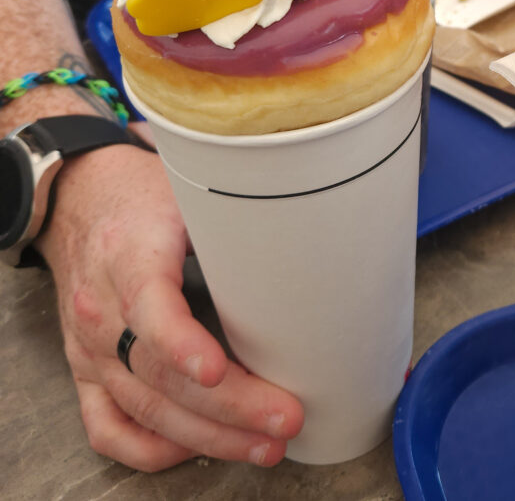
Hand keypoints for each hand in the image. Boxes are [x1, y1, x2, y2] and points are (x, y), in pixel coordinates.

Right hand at [35, 128, 303, 471]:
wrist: (82, 200)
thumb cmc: (146, 197)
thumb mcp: (188, 191)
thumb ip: (234, 221)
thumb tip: (307, 243)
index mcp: (129, 257)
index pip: (149, 309)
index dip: (182, 345)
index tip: (219, 370)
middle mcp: (102, 311)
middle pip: (160, 376)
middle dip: (228, 408)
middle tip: (285, 417)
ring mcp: (89, 349)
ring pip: (144, 410)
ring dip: (208, 437)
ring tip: (264, 443)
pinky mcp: (87, 372)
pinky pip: (108, 427)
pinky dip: (152, 448)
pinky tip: (199, 448)